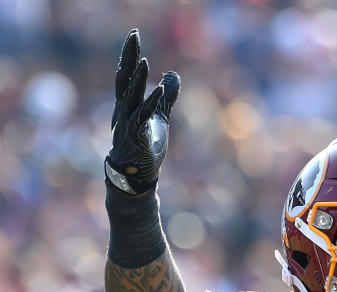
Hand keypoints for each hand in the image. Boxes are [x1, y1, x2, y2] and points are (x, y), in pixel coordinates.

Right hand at [105, 29, 180, 194]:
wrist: (136, 174)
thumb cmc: (145, 144)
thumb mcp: (159, 116)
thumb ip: (165, 96)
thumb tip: (173, 75)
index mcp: (128, 103)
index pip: (127, 74)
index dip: (130, 54)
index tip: (134, 34)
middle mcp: (124, 109)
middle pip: (124, 78)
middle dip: (129, 57)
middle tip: (133, 35)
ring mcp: (128, 122)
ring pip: (130, 96)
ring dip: (137, 79)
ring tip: (143, 60)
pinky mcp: (136, 136)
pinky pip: (142, 117)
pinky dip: (150, 103)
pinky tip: (158, 91)